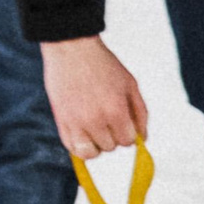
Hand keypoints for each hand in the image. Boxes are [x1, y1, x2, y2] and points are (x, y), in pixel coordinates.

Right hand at [40, 36, 149, 160]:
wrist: (73, 50)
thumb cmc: (104, 66)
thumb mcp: (131, 85)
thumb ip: (140, 113)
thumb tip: (143, 138)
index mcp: (116, 111)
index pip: (128, 141)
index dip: (128, 132)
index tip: (123, 122)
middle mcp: (95, 120)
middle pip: (110, 146)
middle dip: (112, 135)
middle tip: (107, 118)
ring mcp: (75, 122)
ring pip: (90, 153)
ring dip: (96, 144)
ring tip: (96, 129)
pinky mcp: (60, 120)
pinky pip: (71, 147)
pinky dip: (79, 146)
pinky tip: (84, 133)